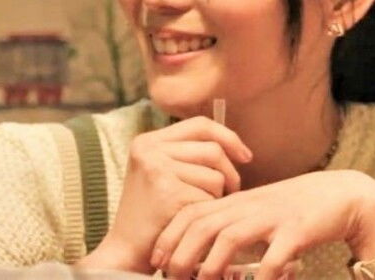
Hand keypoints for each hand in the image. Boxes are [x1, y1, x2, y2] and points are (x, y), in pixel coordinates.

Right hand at [79, 116, 251, 272]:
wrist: (129, 249)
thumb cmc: (155, 212)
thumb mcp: (165, 172)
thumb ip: (190, 153)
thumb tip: (238, 147)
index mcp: (147, 141)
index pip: (201, 125)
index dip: (229, 138)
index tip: (246, 157)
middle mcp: (149, 150)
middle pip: (214, 150)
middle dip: (229, 173)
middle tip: (227, 192)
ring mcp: (156, 169)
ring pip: (216, 174)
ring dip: (218, 194)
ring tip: (200, 207)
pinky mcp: (168, 191)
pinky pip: (210, 194)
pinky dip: (210, 208)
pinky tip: (194, 219)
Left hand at [151, 168, 374, 279]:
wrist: (346, 196)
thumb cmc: (301, 208)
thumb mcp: (262, 210)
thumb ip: (235, 223)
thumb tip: (205, 252)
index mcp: (241, 201)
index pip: (192, 212)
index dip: (169, 237)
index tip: (157, 262)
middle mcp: (253, 205)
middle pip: (203, 226)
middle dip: (181, 256)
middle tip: (176, 279)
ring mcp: (275, 217)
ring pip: (230, 238)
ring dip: (211, 267)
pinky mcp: (298, 230)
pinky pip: (274, 257)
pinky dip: (261, 277)